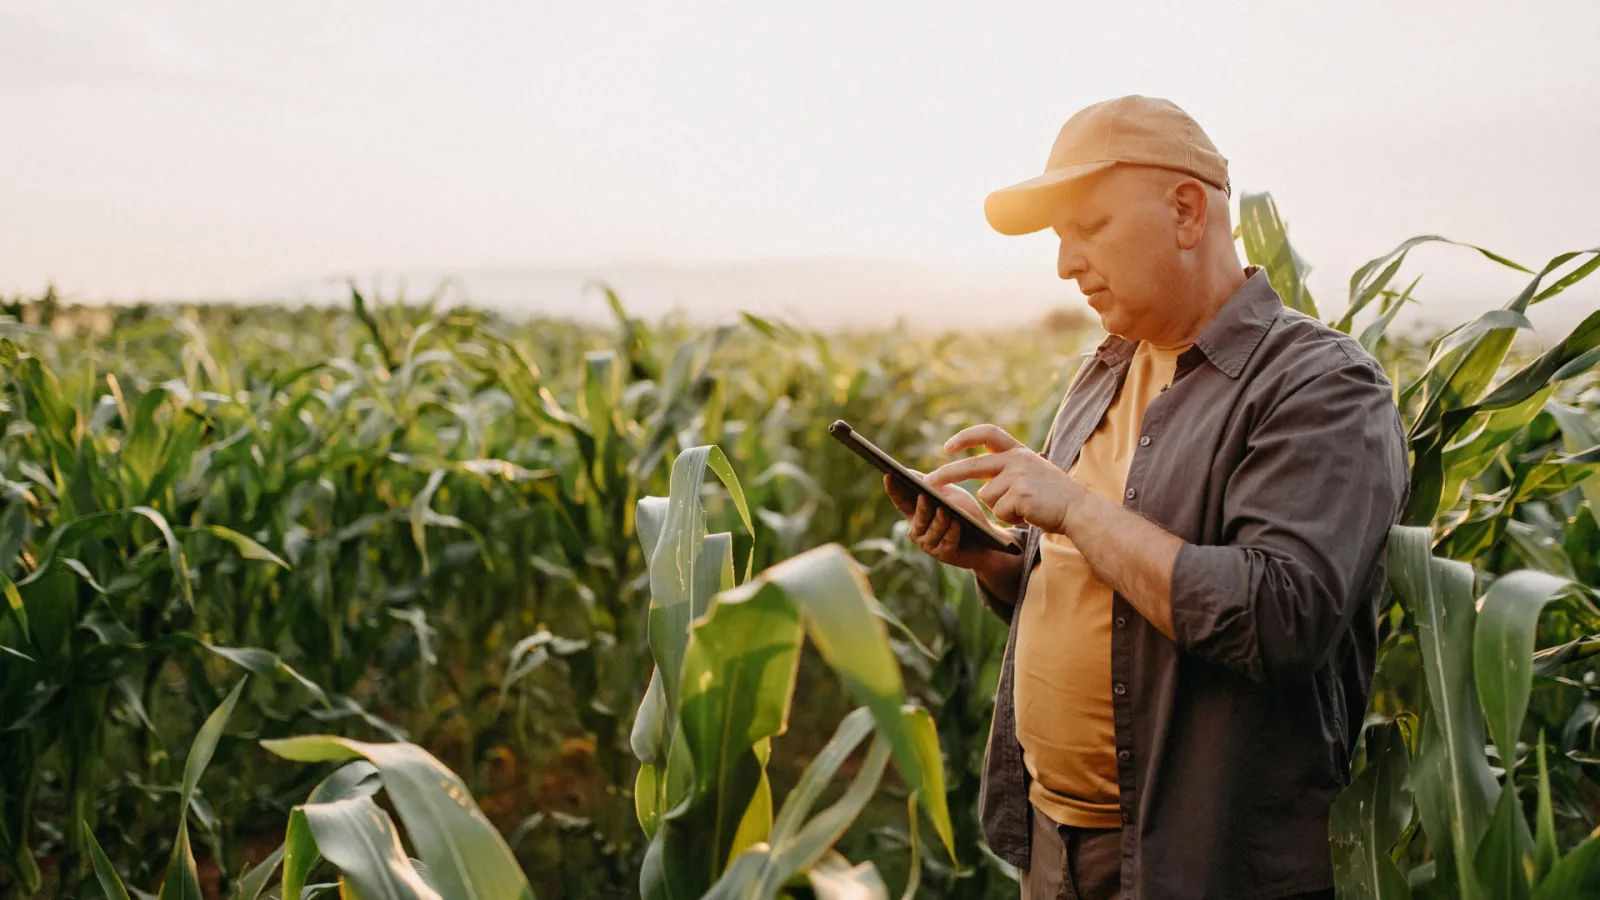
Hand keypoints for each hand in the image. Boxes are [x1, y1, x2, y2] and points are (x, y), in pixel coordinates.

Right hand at [883, 473, 1008, 573]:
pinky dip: (952, 533)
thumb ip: (931, 484)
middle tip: (924, 496)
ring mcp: (930, 545)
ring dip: (939, 521)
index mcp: (916, 513)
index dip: (894, 489)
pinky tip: (957, 524)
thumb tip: (909, 473)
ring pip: (932, 532)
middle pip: (918, 518)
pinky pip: (946, 543)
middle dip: (922, 508)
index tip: (888, 475)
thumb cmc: (965, 513)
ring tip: (944, 510)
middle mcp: (919, 531)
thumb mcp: (949, 493)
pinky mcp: (944, 555)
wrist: (986, 538)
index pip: (902, 501)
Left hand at [924, 424, 1079, 533]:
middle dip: (947, 474)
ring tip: (1025, 507)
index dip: (966, 437)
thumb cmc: (1054, 498)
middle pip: (973, 466)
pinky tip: (1029, 514)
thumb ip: (1008, 472)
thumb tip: (980, 485)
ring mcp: (1018, 476)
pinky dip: (1011, 518)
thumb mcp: (1032, 474)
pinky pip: (999, 511)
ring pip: (987, 497)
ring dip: (1001, 508)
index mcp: (1019, 452)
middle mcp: (1017, 459)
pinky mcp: (1019, 495)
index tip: (948, 446)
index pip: (988, 433)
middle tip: (928, 482)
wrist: (1080, 510)